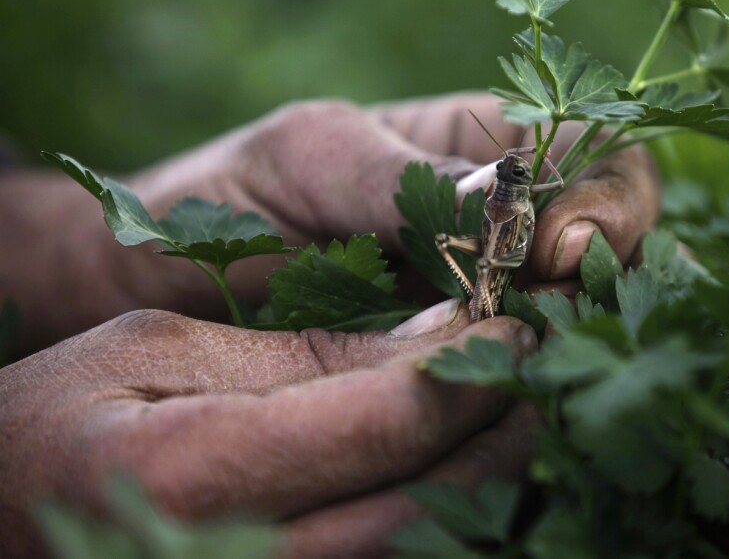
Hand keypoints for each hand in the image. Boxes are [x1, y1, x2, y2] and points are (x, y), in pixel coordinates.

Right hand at [0, 302, 536, 557]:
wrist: (3, 506)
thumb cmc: (66, 415)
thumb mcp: (161, 348)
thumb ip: (299, 355)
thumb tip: (435, 341)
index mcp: (189, 473)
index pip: (381, 424)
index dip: (463, 374)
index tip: (515, 325)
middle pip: (423, 509)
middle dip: (500, 436)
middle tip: (543, 370)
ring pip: (419, 554)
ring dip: (489, 484)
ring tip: (521, 414)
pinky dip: (445, 523)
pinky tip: (467, 470)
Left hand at [4, 92, 659, 347]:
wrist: (155, 285)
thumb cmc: (226, 197)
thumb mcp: (308, 159)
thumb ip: (406, 177)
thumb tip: (505, 196)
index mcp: (480, 147)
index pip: (596, 159)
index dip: (605, 201)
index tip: (552, 250)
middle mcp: (500, 224)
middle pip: (609, 243)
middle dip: (594, 278)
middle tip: (532, 314)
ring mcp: (483, 302)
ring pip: (577, 319)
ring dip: (563, 340)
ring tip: (506, 359)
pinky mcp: (454, 367)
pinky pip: (521, 375)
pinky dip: (524, 386)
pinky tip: (491, 397)